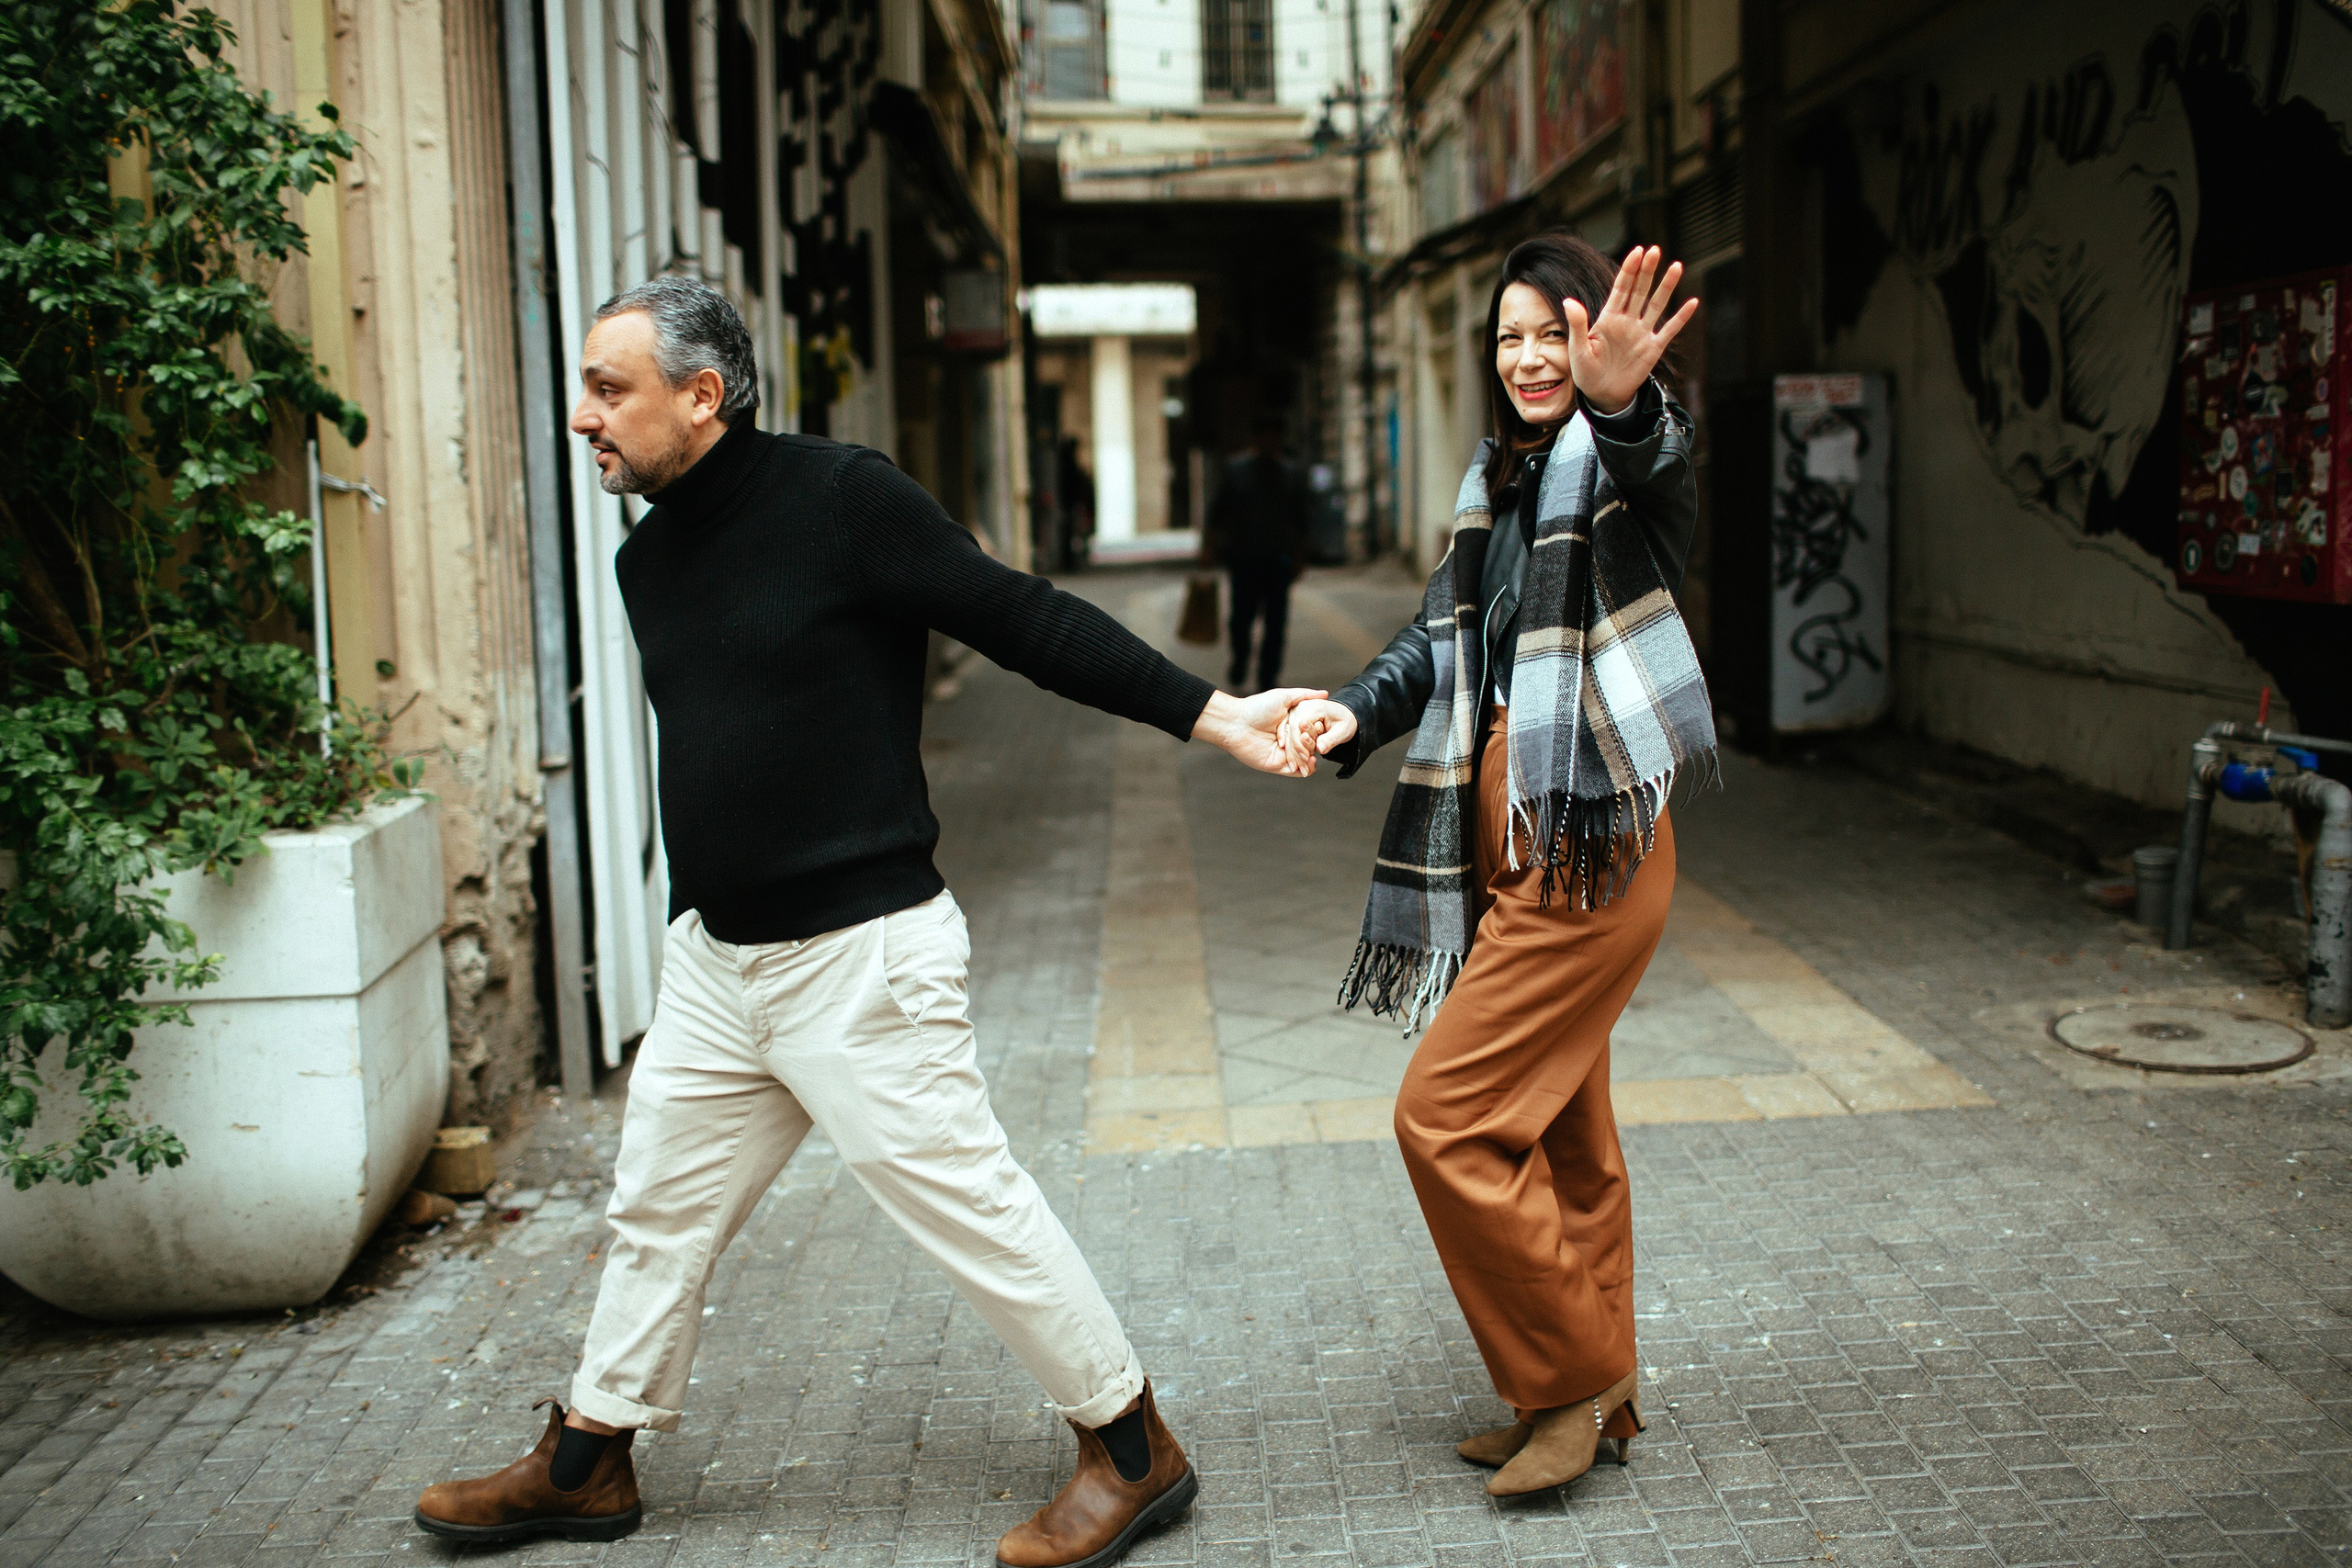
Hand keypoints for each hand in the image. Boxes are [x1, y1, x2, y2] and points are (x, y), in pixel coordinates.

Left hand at [1192, 687, 1328, 776]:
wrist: (1237, 723)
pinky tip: (1308, 762)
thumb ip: (1304, 695)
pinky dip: (1305, 769)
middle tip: (1311, 740)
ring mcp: (1284, 753)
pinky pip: (1296, 772)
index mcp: (1291, 725)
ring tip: (1312, 753)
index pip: (1311, 731)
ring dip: (1310, 758)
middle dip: (1313, 745)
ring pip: (1305, 760)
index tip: (1320, 727)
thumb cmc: (1257, 707)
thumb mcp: (1283, 697)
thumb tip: (1325, 693)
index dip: (1317, 731)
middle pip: (1309, 746)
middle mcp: (1289, 739)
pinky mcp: (1277, 765)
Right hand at [1276, 698, 1358, 777]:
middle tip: (1302, 770)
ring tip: (1297, 769)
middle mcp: (1301, 708)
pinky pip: (1288, 736)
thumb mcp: (1343, 730)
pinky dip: (1290, 749)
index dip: (1300, 745)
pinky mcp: (1294, 720)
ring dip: (1292, 753)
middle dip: (1295, 752)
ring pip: (1288, 735)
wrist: (1344, 714)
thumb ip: (1331, 739)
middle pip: (1290, 732)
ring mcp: (1296, 713)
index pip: (1298, 727)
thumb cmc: (1345, 720)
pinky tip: (1293, 763)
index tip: (1307, 758)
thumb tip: (1320, 749)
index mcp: (1313, 708)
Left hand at [1563, 246, 1698, 415]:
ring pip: (1656, 305)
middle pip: (1640, 290)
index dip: (1629, 270)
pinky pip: (1670, 330)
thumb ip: (1577, 324)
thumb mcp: (1578, 348)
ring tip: (1676, 266)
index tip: (1637, 251)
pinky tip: (1692, 302)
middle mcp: (1627, 321)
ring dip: (1666, 287)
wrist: (1602, 395)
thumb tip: (1568, 301)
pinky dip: (1681, 317)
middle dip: (1647, 271)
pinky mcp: (1653, 348)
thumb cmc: (1586, 371)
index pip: (1621, 289)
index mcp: (1608, 318)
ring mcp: (1642, 333)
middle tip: (1655, 250)